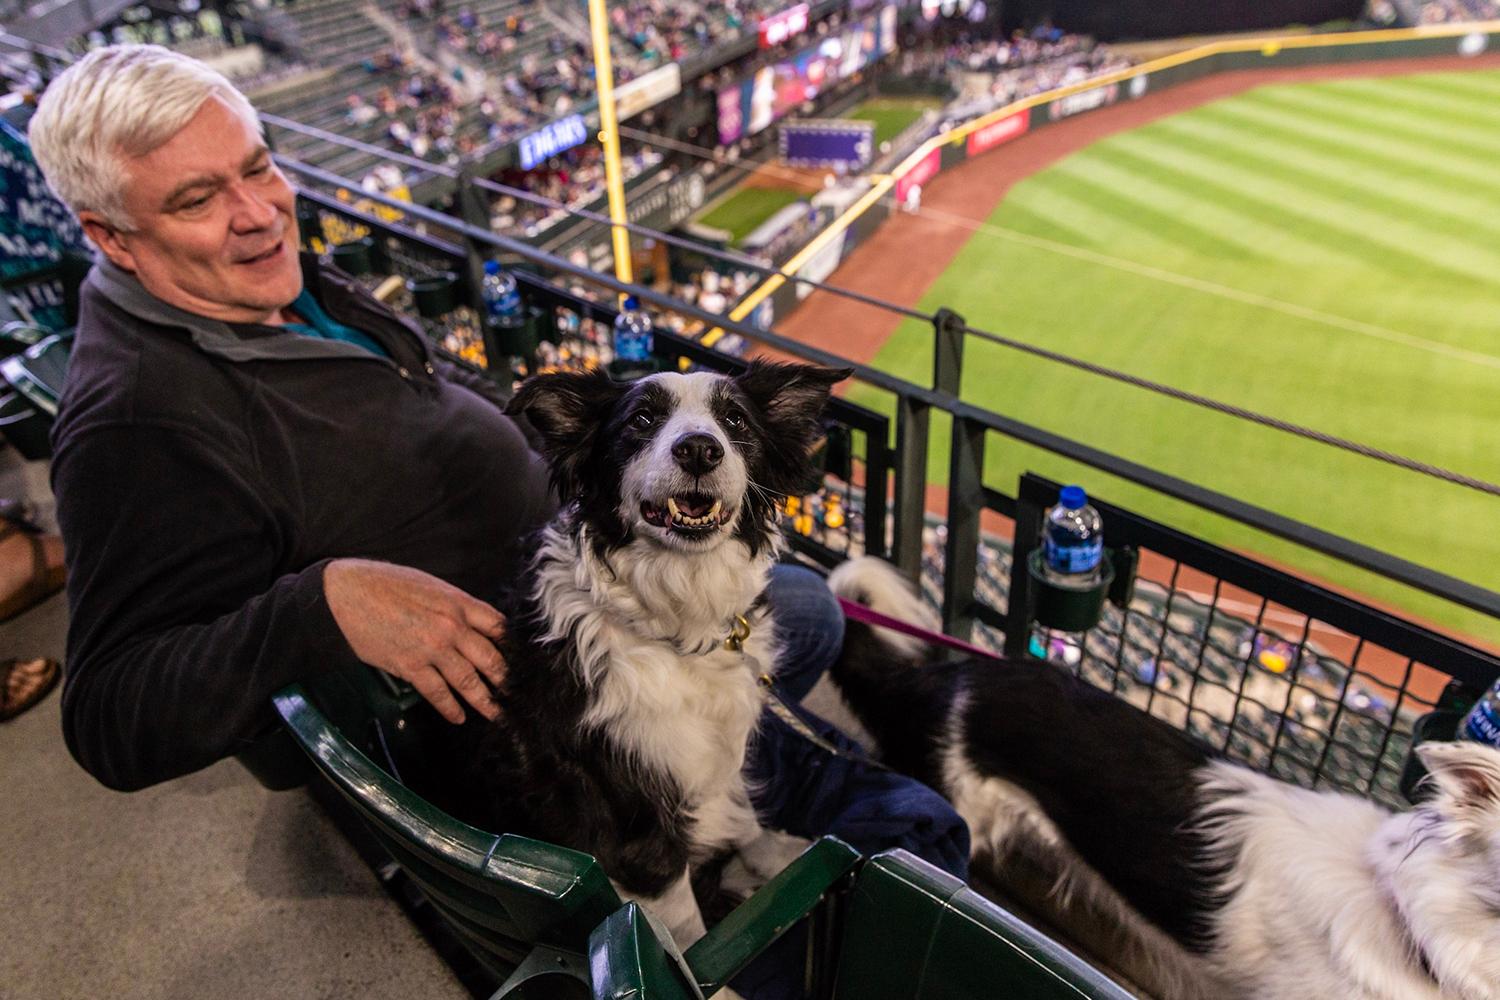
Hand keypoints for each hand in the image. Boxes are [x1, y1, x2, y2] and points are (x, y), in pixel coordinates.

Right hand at [323, 558, 504, 723]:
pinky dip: (450, 707)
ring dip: (484, 701)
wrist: (347, 593)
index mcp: (458, 602)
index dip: (511, 646)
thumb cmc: (385, 584)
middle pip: (491, 658)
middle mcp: (451, 626)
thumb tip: (468, 623)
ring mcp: (432, 648)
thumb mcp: (429, 585)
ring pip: (468, 680)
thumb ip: (452, 605)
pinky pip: (437, 692)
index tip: (519, 660)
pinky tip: (458, 716)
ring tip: (496, 714)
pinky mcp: (410, 665)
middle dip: (505, 679)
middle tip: (515, 694)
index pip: (498, 626)